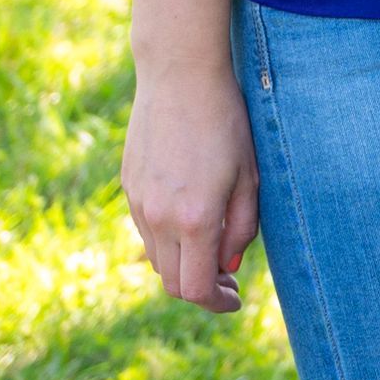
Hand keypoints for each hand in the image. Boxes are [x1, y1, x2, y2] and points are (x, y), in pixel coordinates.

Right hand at [122, 62, 259, 311]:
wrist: (180, 76)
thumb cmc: (226, 120)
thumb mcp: (249, 173)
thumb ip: (242, 226)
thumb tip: (228, 264)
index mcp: (195, 219)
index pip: (197, 289)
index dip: (217, 303)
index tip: (235, 299)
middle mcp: (160, 219)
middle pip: (173, 282)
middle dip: (201, 288)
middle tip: (227, 278)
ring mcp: (139, 204)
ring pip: (158, 258)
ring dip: (183, 264)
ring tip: (211, 245)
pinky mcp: (130, 187)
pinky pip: (146, 231)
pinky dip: (167, 239)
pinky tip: (189, 217)